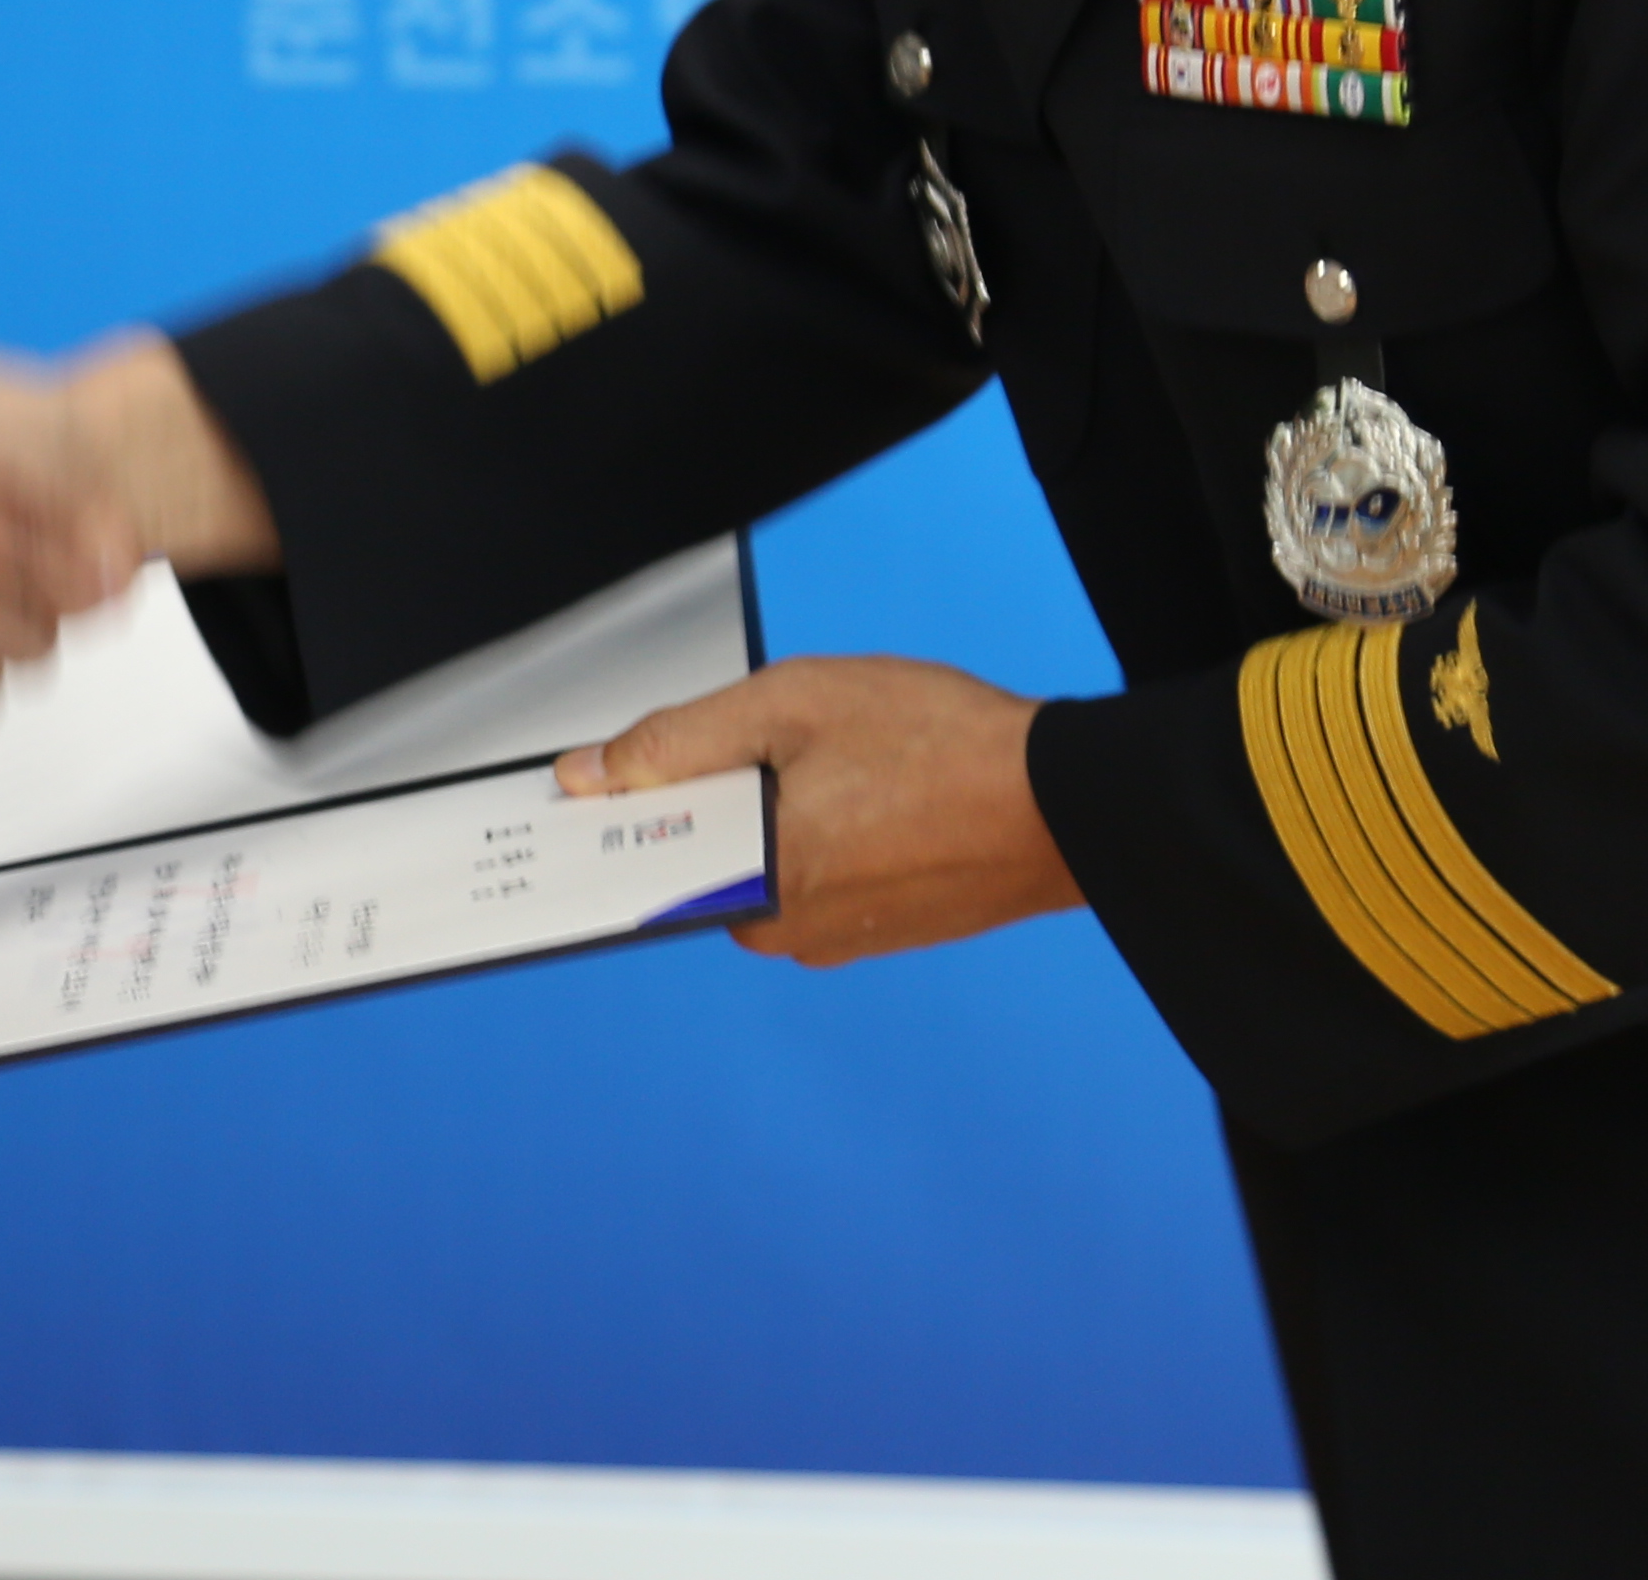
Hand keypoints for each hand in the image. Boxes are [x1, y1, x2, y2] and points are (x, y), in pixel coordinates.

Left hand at [563, 655, 1079, 967]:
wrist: (1063, 800)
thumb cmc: (939, 744)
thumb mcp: (788, 705)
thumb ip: (676, 742)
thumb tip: (584, 775)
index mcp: (753, 888)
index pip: (646, 864)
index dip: (620, 816)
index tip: (592, 799)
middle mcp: (788, 935)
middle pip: (706, 858)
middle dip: (724, 797)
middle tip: (784, 740)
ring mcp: (838, 941)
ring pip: (767, 863)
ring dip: (783, 811)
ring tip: (849, 758)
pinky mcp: (881, 932)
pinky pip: (822, 876)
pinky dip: (831, 831)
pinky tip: (877, 788)